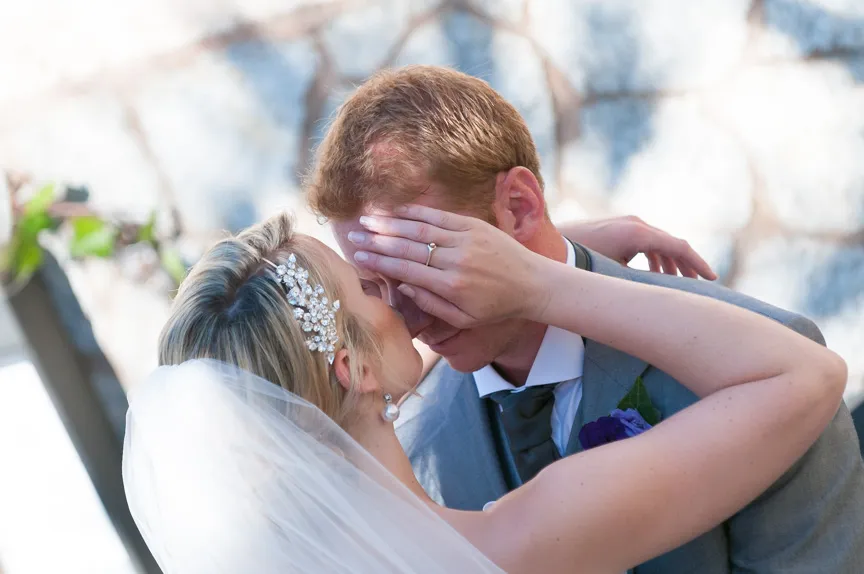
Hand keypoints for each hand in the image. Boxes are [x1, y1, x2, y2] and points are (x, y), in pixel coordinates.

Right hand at [348, 205, 551, 327]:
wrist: (533, 284)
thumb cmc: (495, 307)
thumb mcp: (463, 318)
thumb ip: (430, 304)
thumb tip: (402, 285)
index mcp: (451, 286)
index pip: (406, 270)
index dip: (379, 262)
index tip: (358, 256)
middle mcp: (456, 260)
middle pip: (407, 248)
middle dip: (377, 241)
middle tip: (353, 236)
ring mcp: (465, 240)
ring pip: (420, 229)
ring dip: (391, 223)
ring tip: (367, 220)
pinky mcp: (474, 225)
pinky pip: (439, 217)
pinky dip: (416, 213)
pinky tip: (397, 211)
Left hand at [557, 216, 716, 279]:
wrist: (550, 246)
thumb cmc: (580, 263)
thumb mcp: (614, 276)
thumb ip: (640, 282)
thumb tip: (659, 300)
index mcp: (638, 232)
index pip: (679, 246)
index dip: (699, 264)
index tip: (712, 280)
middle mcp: (635, 223)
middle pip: (672, 244)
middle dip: (687, 267)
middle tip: (700, 288)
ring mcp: (626, 223)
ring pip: (659, 244)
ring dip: (670, 264)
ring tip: (679, 285)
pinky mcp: (617, 228)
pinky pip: (645, 243)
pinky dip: (655, 258)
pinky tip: (656, 275)